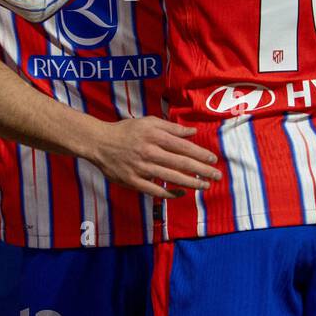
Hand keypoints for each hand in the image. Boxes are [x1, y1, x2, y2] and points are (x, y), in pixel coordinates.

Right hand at [84, 116, 220, 199]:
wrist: (99, 143)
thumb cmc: (126, 130)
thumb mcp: (148, 122)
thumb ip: (171, 127)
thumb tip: (193, 132)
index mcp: (154, 136)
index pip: (183, 146)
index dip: (200, 154)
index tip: (213, 160)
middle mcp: (149, 152)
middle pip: (181, 163)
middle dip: (201, 170)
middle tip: (216, 176)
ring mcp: (141, 168)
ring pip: (171, 178)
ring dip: (191, 183)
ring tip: (205, 185)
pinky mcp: (133, 181)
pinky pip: (155, 190)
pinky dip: (169, 193)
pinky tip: (181, 193)